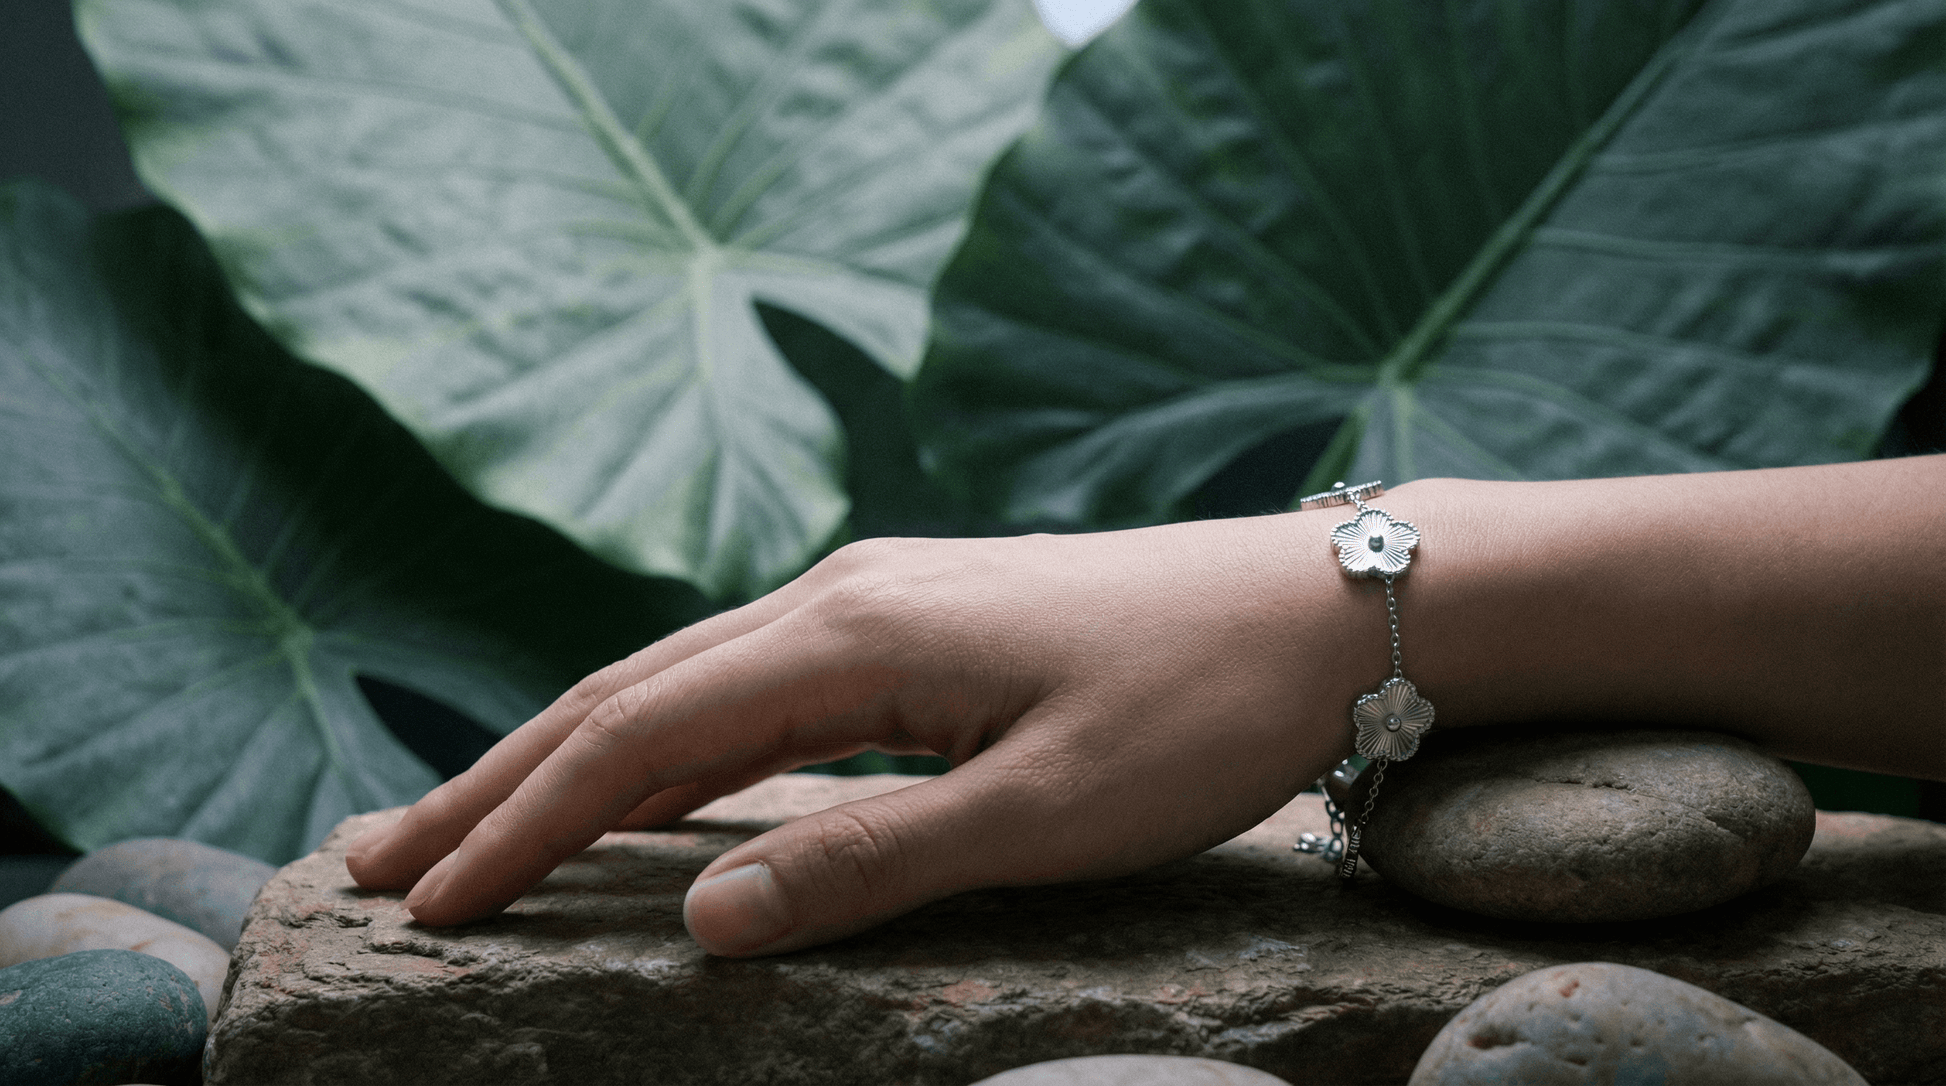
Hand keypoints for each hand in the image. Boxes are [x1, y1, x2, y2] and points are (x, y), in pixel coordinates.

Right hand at [345, 513, 1369, 955]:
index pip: (639, 737)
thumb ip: (868, 862)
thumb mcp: (1043, 815)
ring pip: (681, 683)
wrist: (1318, 607)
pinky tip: (634, 787)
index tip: (423, 904)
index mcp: (854, 637)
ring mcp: (875, 599)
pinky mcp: (914, 620)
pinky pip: (749, 686)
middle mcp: (841, 597)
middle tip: (374, 861)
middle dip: (498, 784)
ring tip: (464, 823)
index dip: (522, 824)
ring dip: (565, 758)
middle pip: (627, 693)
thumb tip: (699, 916)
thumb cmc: (1199, 713)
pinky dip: (662, 743)